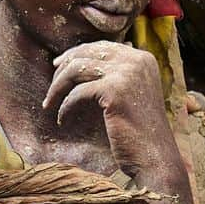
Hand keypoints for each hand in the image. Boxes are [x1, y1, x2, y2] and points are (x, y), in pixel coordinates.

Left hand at [43, 42, 179, 178]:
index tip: (57, 65)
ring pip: (76, 69)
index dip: (75, 54)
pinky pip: (77, 93)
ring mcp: (127, 73)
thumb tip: (80, 61)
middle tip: (50, 88)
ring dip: (57, 88)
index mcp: (143, 58)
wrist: (155, 157)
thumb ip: (114, 75)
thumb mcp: (130, 94)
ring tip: (49, 104)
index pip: (100, 46)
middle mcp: (137, 60)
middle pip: (86, 53)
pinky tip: (62, 120)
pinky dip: (65, 107)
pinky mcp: (115, 91)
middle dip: (62, 69)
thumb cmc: (139, 130)